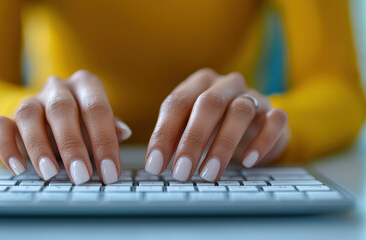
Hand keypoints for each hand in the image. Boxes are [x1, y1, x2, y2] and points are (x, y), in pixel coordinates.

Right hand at [0, 70, 130, 184]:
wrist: (51, 115)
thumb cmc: (83, 122)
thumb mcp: (100, 124)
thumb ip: (110, 128)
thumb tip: (123, 132)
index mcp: (86, 85)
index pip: (97, 109)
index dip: (104, 141)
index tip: (109, 172)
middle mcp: (58, 87)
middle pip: (62, 109)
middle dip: (72, 145)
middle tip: (81, 175)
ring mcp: (31, 99)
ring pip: (29, 115)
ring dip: (39, 146)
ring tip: (50, 174)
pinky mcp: (9, 114)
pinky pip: (1, 126)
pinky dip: (7, 147)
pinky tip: (18, 168)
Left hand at [145, 69, 288, 181]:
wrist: (255, 125)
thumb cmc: (214, 126)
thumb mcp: (190, 127)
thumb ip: (174, 138)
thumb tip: (154, 163)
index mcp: (199, 83)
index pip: (177, 103)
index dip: (164, 134)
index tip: (155, 165)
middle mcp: (225, 84)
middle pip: (208, 105)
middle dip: (192, 140)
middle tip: (181, 172)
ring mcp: (253, 95)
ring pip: (240, 112)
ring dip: (223, 145)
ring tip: (208, 174)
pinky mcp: (274, 112)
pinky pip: (274, 121)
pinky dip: (262, 142)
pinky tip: (249, 161)